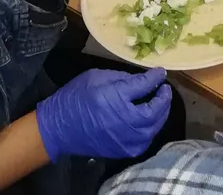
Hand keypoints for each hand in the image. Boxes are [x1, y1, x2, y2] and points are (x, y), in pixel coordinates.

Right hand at [36, 67, 170, 161]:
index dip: (156, 77)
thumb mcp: (96, 77)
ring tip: (160, 104)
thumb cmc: (76, 97)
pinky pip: (145, 140)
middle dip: (163, 99)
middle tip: (164, 90)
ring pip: (153, 127)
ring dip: (160, 115)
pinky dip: (151, 129)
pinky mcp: (124, 150)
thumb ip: (122, 77)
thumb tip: (142, 79)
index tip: (162, 72)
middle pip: (155, 110)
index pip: (145, 85)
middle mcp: (126, 120)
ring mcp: (126, 139)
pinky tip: (149, 120)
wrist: (58, 128)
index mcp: (116, 97)